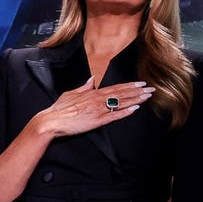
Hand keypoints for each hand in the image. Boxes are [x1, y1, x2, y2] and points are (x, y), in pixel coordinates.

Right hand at [34, 77, 153, 138]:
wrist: (51, 121)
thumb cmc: (59, 109)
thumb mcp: (71, 93)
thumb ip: (84, 87)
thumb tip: (92, 80)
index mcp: (92, 93)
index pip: (115, 88)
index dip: (129, 86)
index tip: (140, 84)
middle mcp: (97, 100)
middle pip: (121, 94)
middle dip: (138, 91)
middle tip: (151, 89)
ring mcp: (98, 110)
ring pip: (120, 103)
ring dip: (135, 99)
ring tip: (147, 96)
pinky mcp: (97, 121)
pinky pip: (114, 116)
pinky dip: (125, 112)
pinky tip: (135, 109)